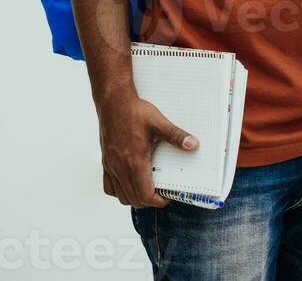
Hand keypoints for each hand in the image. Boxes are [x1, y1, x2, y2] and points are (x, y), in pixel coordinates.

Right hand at [97, 89, 198, 207]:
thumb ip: (175, 136)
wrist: (114, 102)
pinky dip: (119, 191)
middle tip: (159, 194)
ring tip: (146, 189)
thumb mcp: (158, 123)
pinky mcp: (105, 161)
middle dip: (148, 201)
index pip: (145, 195)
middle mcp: (121, 168)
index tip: (166, 197)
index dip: (157, 201)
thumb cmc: (134, 111)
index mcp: (135, 162)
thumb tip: (192, 144)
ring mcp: (111, 166)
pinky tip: (128, 182)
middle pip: (134, 199)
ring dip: (134, 198)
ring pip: (121, 196)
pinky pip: (109, 187)